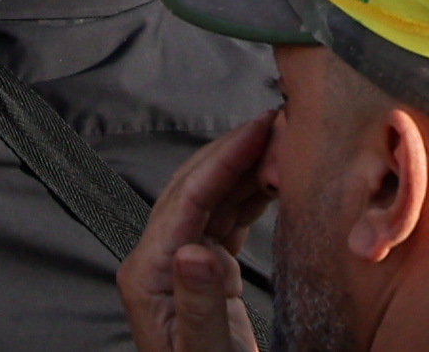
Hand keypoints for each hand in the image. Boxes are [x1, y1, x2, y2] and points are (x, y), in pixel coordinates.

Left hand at [119, 107, 278, 351]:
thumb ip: (198, 303)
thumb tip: (192, 251)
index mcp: (147, 273)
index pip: (187, 198)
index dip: (224, 158)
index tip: (258, 130)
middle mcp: (157, 261)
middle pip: (194, 186)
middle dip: (234, 151)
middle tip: (275, 124)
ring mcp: (178, 264)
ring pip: (210, 198)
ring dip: (244, 169)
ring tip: (281, 145)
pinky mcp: (202, 271)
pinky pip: (224, 219)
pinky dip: (249, 195)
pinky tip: (273, 183)